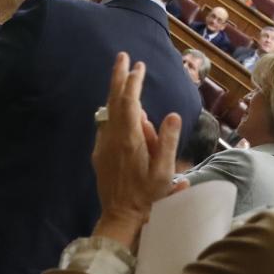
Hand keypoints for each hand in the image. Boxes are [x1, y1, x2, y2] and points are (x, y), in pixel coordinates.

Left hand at [90, 53, 183, 249]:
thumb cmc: (147, 196)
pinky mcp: (100, 153)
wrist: (120, 217)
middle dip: (118, 76)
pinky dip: (115, 112)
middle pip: (114, 100)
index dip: (134, 82)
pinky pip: (108, 125)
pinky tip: (125, 113)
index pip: (130, 102)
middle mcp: (113, 137)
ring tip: (129, 83)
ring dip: (118, 94)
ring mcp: (104, 144)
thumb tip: (173, 114)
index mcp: (129, 139)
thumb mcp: (164, 172)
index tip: (139, 66)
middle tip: (123, 56)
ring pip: (110, 112)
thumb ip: (168, 142)